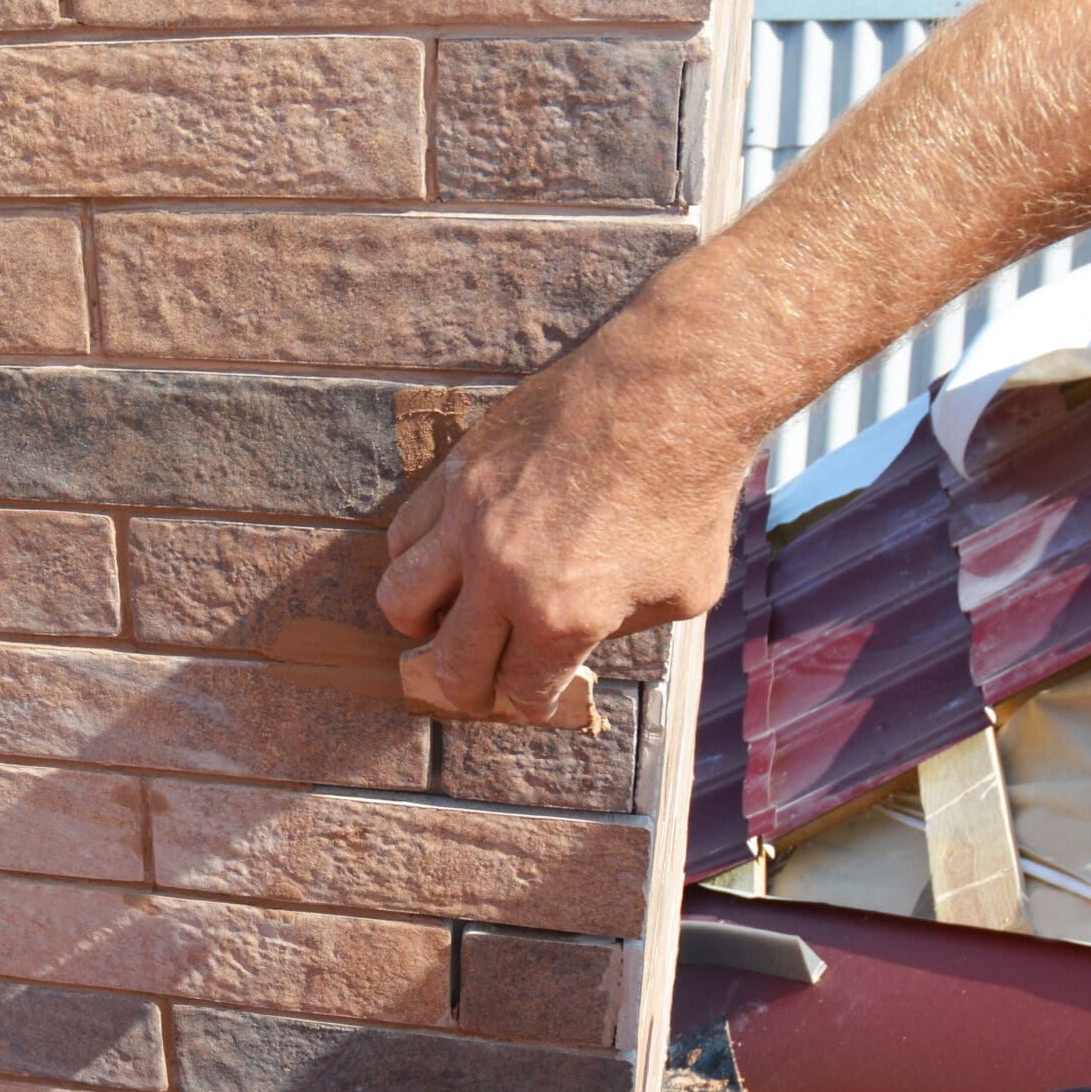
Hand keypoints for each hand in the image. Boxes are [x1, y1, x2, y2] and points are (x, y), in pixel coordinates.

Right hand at [374, 310, 754, 723]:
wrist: (672, 390)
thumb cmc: (690, 491)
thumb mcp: (683, 590)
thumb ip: (622, 629)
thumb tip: (580, 639)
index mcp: (562, 617)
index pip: (521, 690)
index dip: (532, 701)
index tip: (535, 695)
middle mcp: (502, 576)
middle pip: (451, 666)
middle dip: (469, 688)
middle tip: (480, 683)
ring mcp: (469, 521)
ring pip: (400, 601)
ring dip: (423, 624)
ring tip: (448, 618)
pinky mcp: (456, 473)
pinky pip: (402, 536)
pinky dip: (415, 561)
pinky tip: (448, 559)